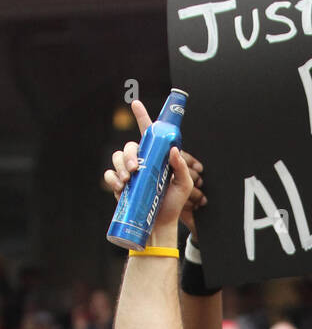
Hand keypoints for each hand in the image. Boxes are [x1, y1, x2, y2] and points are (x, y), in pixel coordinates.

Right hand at [103, 99, 204, 237]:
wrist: (159, 224)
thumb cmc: (173, 204)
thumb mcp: (184, 186)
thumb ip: (182, 167)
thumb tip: (173, 150)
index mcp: (156, 157)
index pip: (148, 133)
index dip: (142, 117)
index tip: (136, 104)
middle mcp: (141, 161)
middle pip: (129, 146)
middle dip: (129, 154)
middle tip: (135, 168)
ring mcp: (129, 173)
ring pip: (117, 157)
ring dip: (120, 166)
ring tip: (127, 180)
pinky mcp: (120, 185)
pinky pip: (110, 175)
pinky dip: (112, 178)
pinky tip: (120, 187)